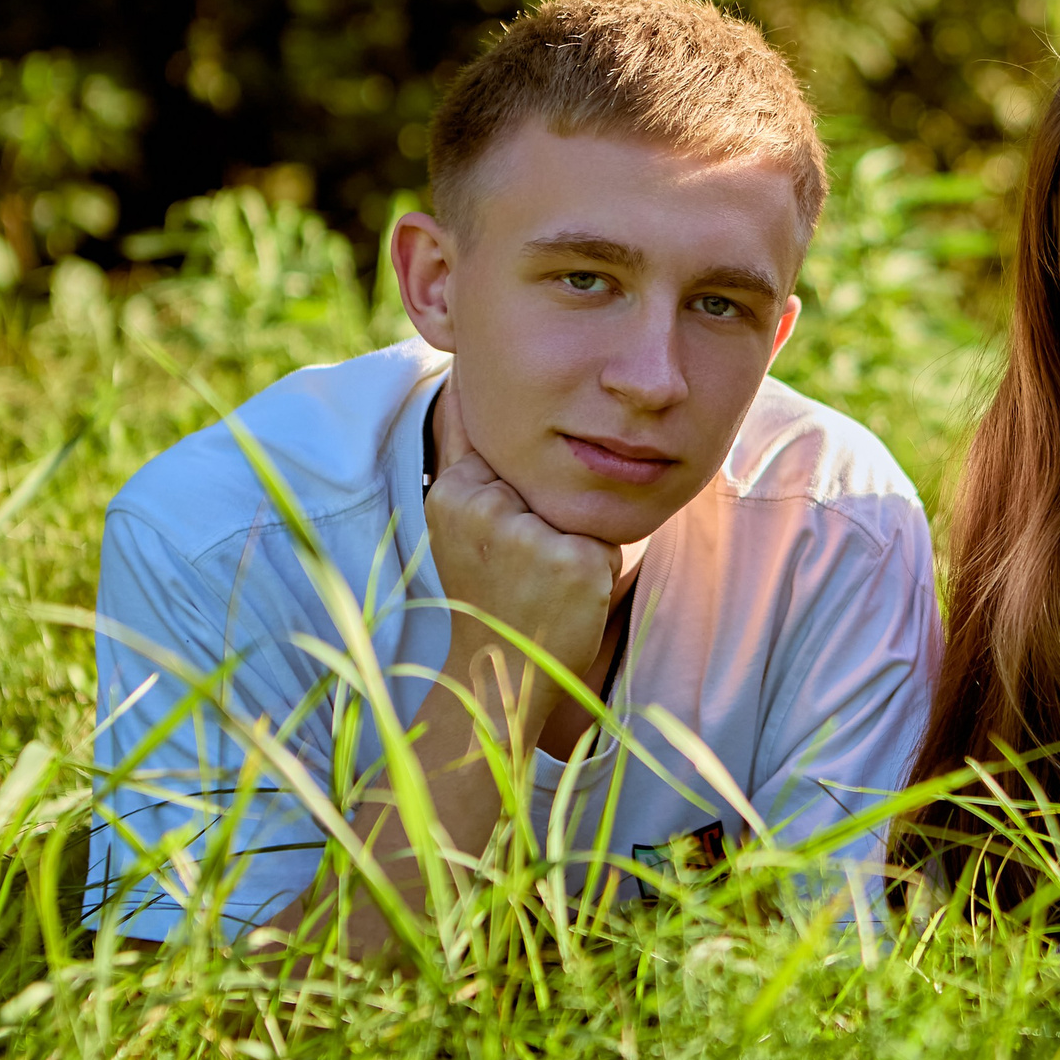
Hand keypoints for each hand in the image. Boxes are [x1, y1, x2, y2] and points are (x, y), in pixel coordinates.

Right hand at [425, 380, 619, 681]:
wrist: (499, 679)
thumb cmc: (490, 596)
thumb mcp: (463, 520)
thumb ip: (467, 451)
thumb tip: (462, 380)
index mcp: (452, 493)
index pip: (509, 456)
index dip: (520, 500)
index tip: (498, 545)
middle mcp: (484, 508)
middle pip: (549, 481)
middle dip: (549, 519)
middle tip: (521, 571)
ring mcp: (528, 535)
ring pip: (579, 509)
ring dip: (575, 545)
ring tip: (542, 585)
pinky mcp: (572, 560)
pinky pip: (606, 542)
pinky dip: (599, 569)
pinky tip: (566, 598)